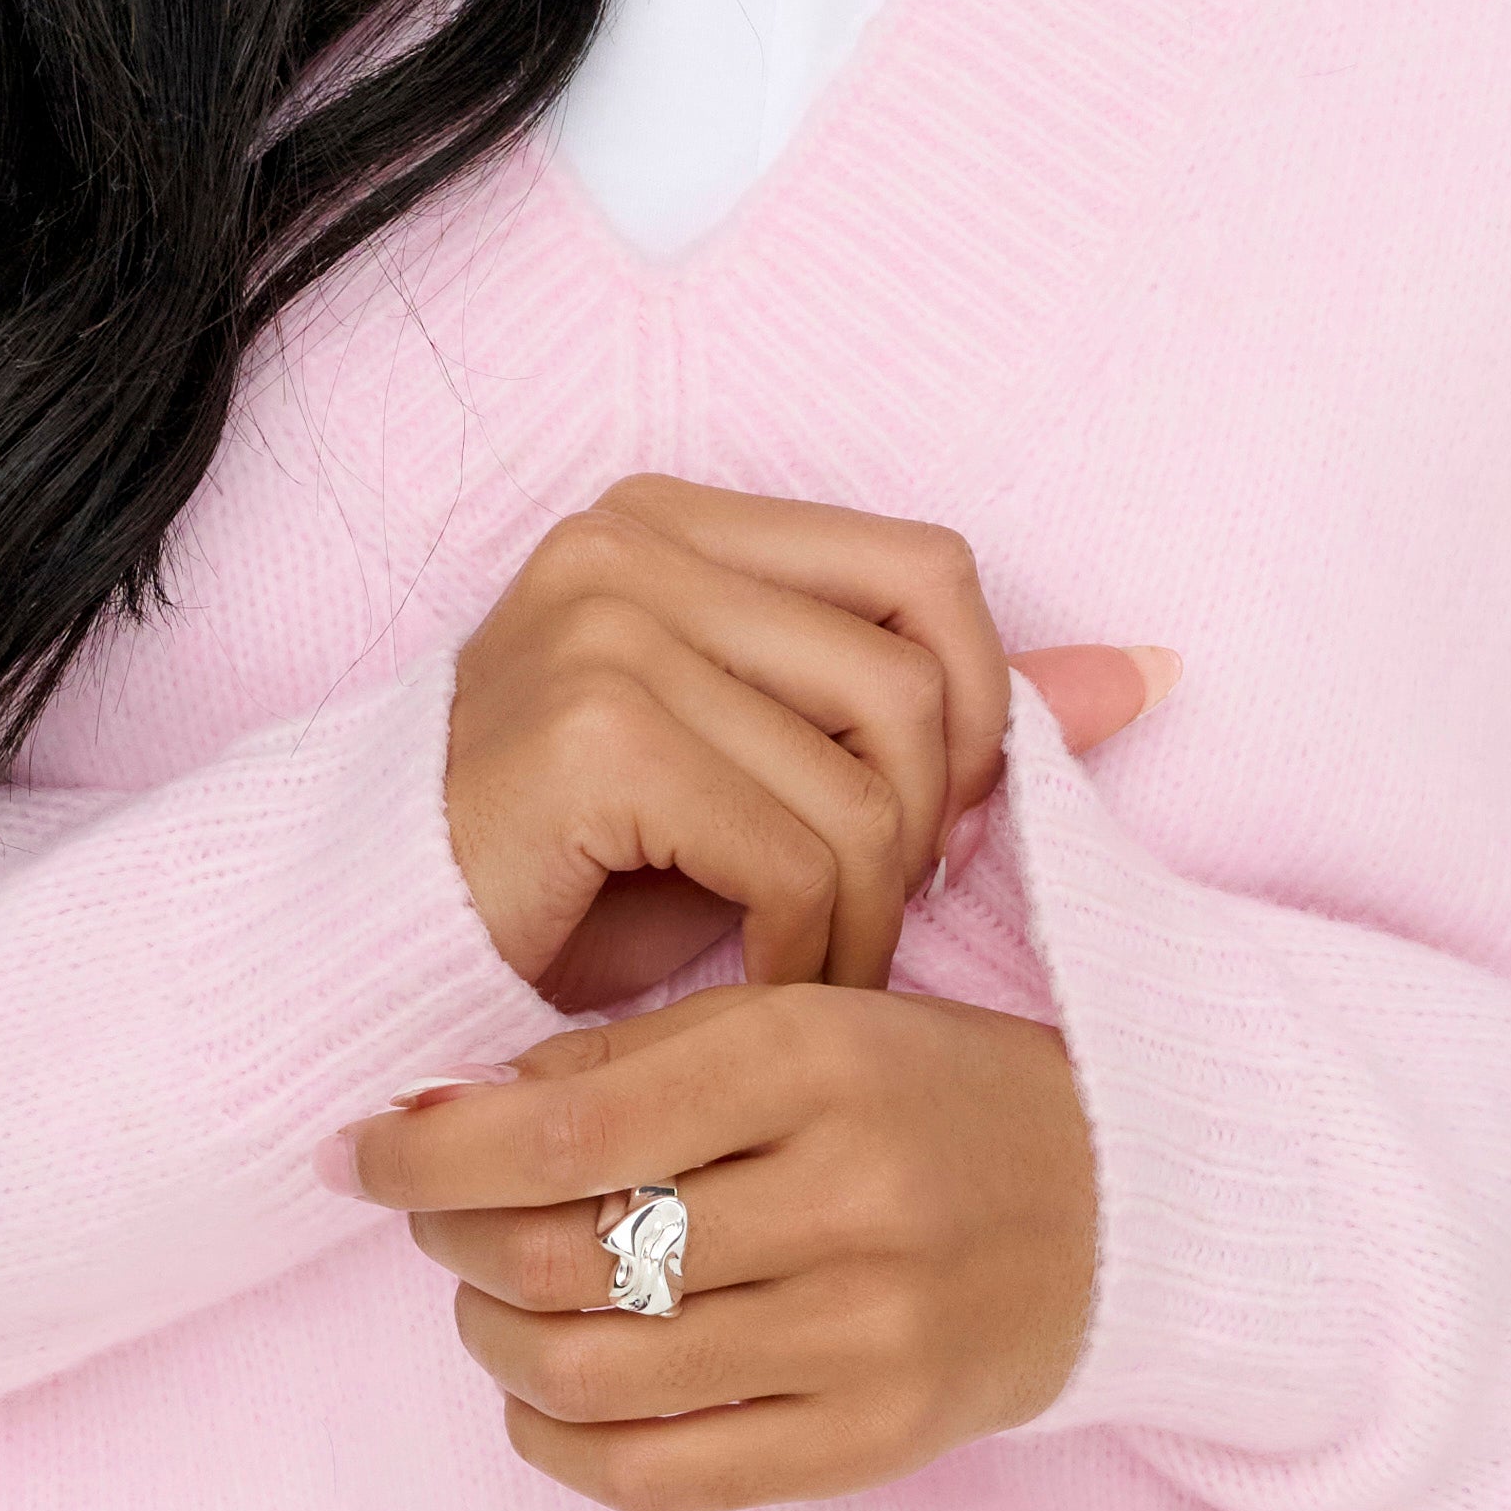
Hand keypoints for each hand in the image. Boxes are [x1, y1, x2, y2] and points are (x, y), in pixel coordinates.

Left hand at [347, 984, 1097, 1510]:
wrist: (1125, 1206)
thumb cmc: (928, 1096)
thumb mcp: (801, 1021)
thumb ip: (632, 1055)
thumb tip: (448, 1111)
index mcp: (818, 1060)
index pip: (566, 1127)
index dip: (429, 1150)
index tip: (355, 1152)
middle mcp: (846, 1197)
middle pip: (563, 1255)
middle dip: (452, 1241)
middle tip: (432, 1219)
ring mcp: (865, 1333)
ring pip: (589, 1372)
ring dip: (493, 1339)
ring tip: (489, 1299)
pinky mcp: (872, 1441)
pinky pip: (657, 1476)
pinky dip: (557, 1441)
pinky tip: (542, 1396)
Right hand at [444, 470, 1169, 1006]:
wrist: (361, 952)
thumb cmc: (568, 872)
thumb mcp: (766, 772)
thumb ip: (944, 715)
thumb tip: (1150, 677)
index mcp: (674, 522)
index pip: (928, 571)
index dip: (980, 705)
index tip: (937, 820)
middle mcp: (632, 544)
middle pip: (918, 675)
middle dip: (929, 828)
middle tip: (866, 920)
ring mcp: (604, 625)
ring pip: (868, 777)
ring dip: (869, 911)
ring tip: (812, 966)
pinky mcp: (587, 730)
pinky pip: (793, 849)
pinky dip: (805, 947)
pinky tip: (753, 988)